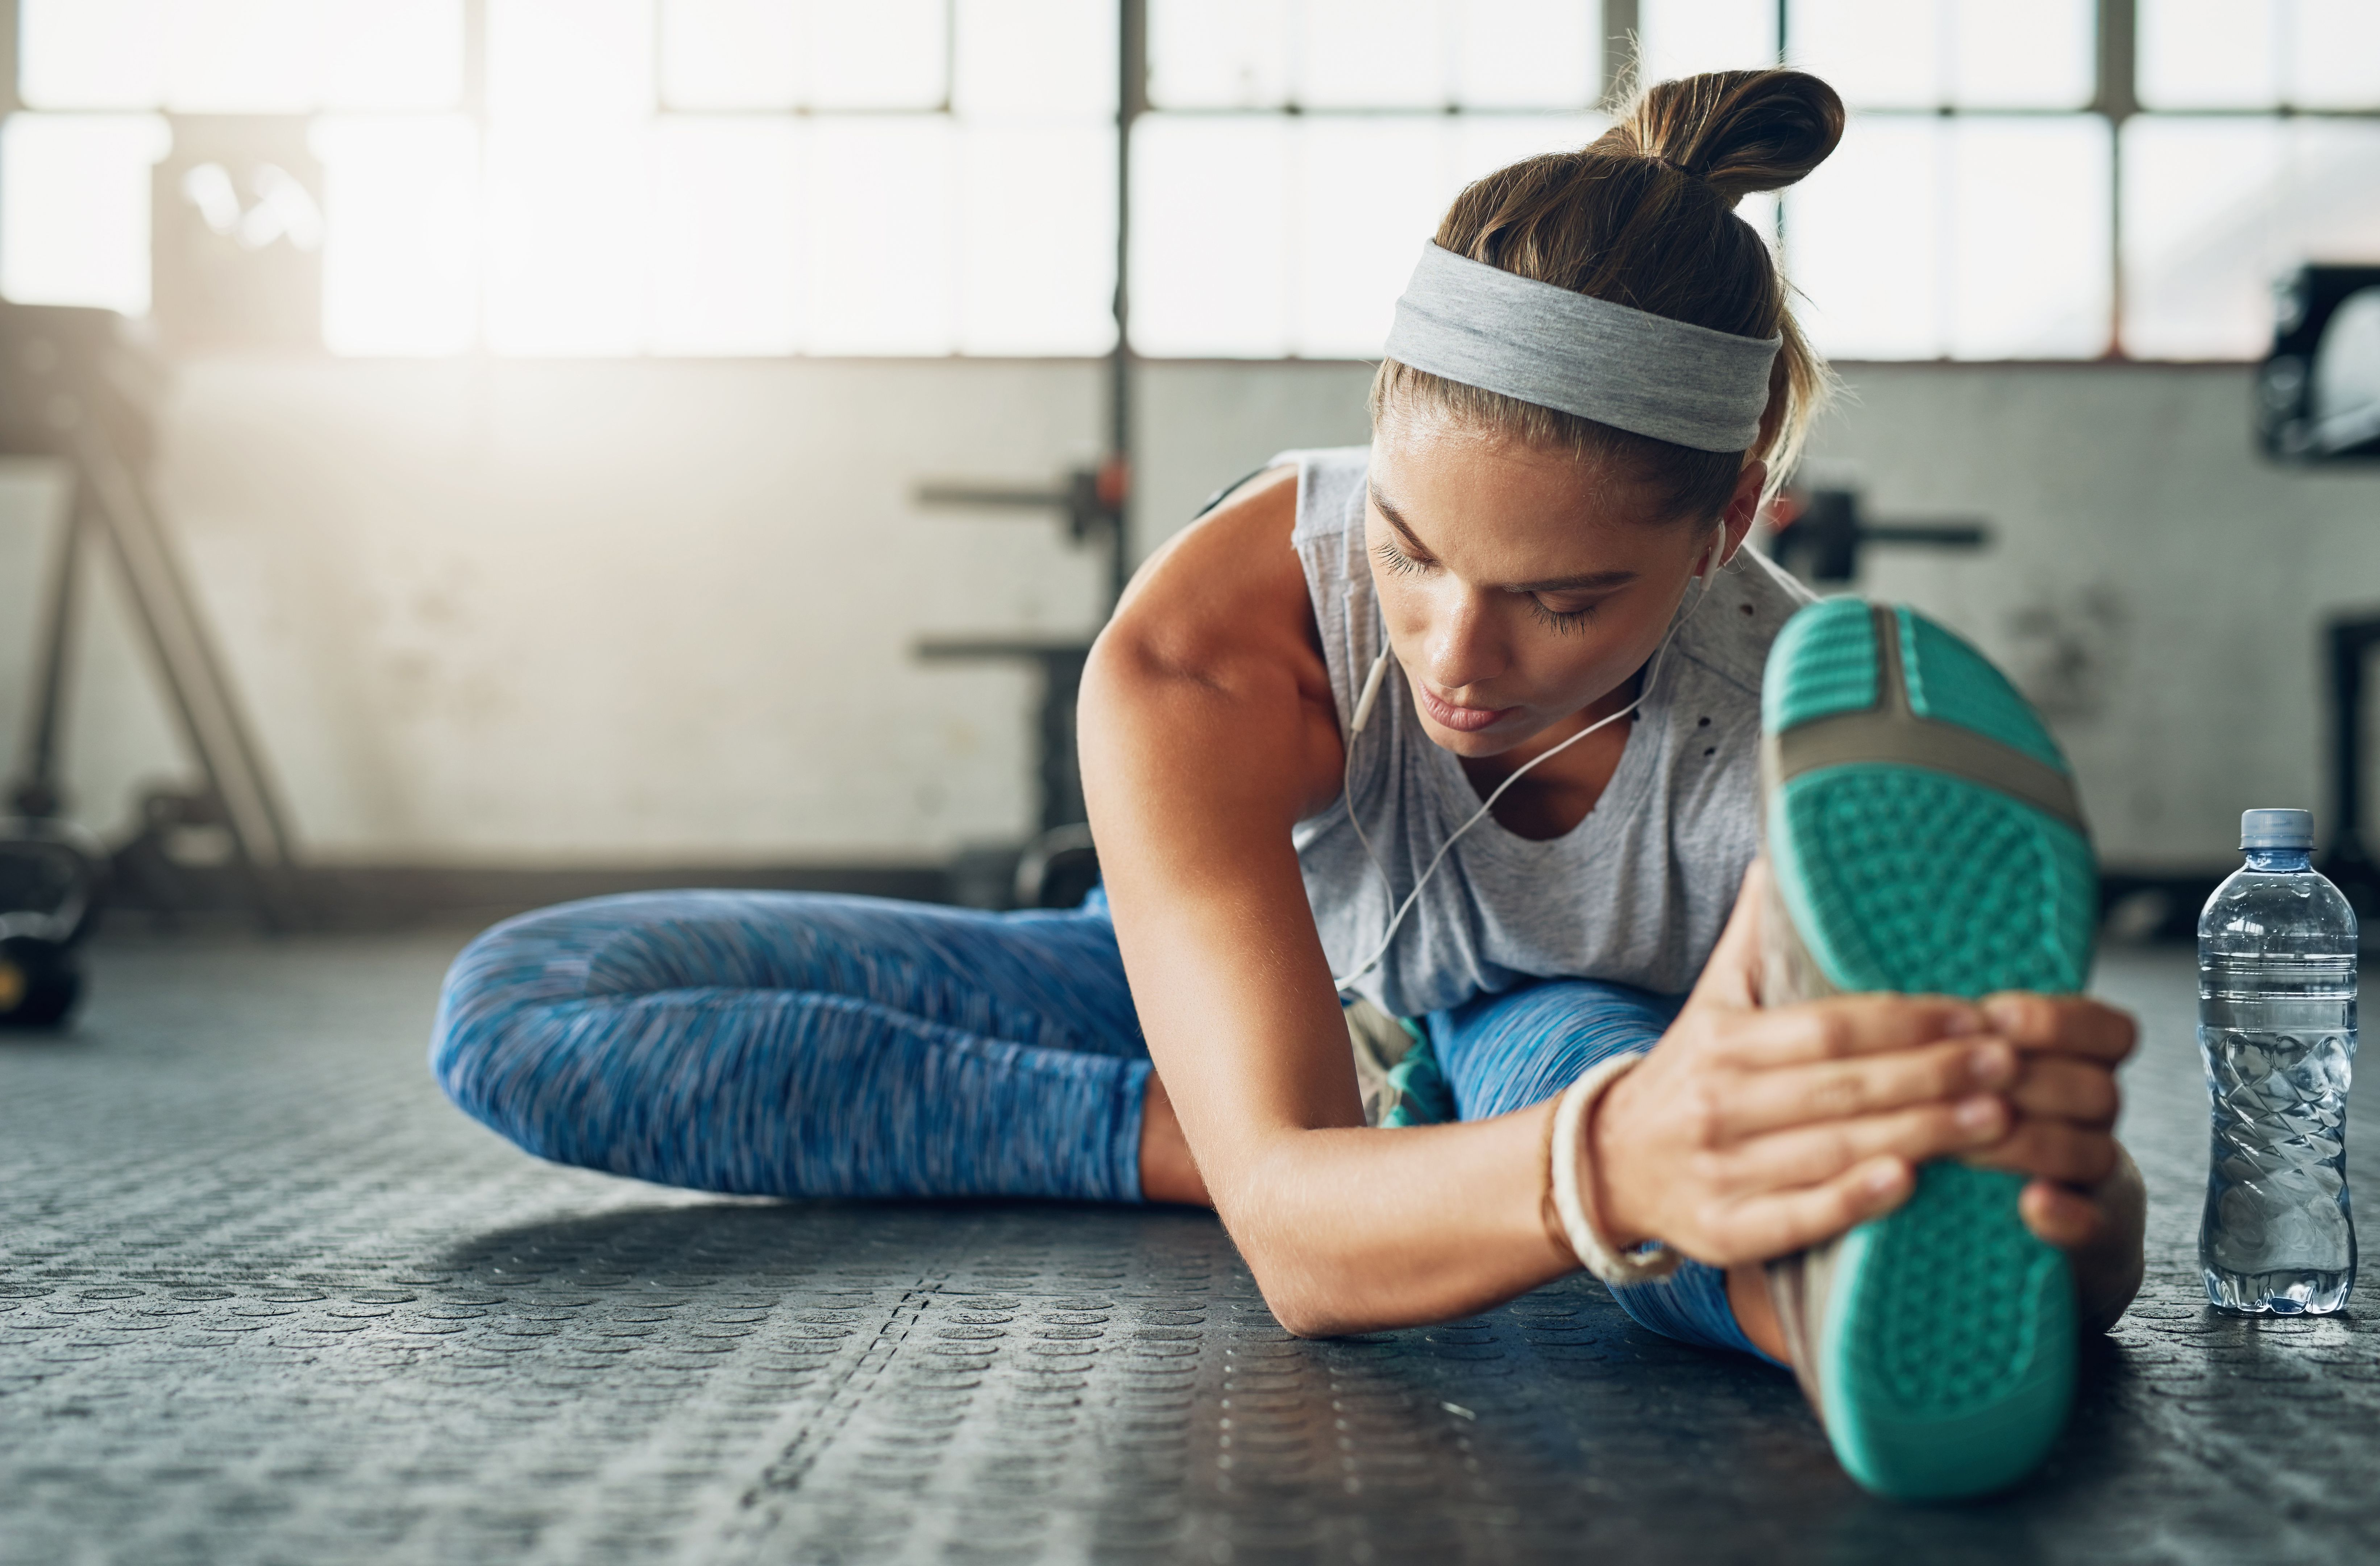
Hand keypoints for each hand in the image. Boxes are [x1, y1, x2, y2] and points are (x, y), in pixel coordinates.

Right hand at [1580, 860, 2136, 1267]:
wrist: (1606, 1164)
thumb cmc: (1688, 1075)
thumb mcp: (1712, 1001)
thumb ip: (1755, 937)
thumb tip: (1786, 853)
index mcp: (1722, 1042)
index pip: (1828, 1026)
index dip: (1905, 1020)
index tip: (1975, 1012)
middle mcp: (1719, 1105)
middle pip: (1842, 1087)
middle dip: (1934, 1074)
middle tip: (2009, 1062)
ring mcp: (1721, 1172)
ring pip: (1834, 1151)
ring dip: (1921, 1136)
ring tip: (1998, 1119)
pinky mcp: (1725, 1232)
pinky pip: (1799, 1218)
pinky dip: (1854, 1202)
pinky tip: (1911, 1185)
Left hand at [1962, 990, 2135, 1248]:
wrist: (2002, 1239)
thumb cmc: (1959, 1132)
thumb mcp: (1961, 1078)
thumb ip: (1950, 1043)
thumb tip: (1892, 999)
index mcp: (2073, 1070)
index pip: (2107, 1032)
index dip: (2058, 1021)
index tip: (1995, 1018)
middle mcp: (2092, 1122)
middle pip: (2097, 1089)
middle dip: (2028, 1083)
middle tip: (1965, 1087)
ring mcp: (2094, 1182)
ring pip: (2093, 1151)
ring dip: (2028, 1143)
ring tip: (1964, 1146)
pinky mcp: (2088, 1242)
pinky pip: (2093, 1226)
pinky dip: (2065, 1214)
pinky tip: (2032, 1202)